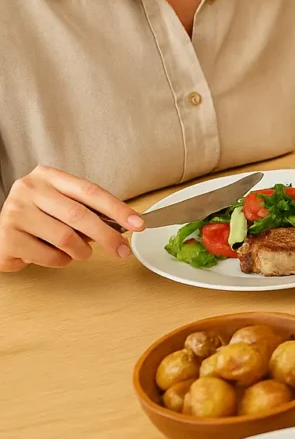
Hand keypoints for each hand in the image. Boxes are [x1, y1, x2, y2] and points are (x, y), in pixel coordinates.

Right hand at [0, 166, 143, 271]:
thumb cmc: (37, 218)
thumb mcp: (61, 205)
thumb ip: (87, 211)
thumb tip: (124, 226)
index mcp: (48, 176)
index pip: (90, 191)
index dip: (117, 208)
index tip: (138, 223)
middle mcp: (29, 189)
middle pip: (80, 215)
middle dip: (108, 236)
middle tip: (122, 251)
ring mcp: (15, 212)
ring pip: (66, 238)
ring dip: (82, 252)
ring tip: (79, 252)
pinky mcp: (8, 237)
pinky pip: (49, 256)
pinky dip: (61, 261)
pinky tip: (54, 255)